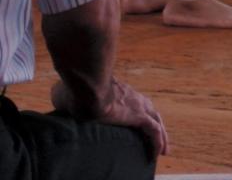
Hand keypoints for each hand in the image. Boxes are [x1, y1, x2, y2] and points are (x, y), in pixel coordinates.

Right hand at [51, 78, 168, 156]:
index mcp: (116, 92)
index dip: (134, 112)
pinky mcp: (137, 115)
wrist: (85, 89)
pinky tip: (158, 152)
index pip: (130, 101)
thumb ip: (67, 98)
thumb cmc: (75, 91)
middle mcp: (130, 96)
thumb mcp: (67, 95)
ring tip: (163, 149)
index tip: (135, 122)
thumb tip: (57, 95)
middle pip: (149, 109)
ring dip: (160, 134)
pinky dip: (157, 140)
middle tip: (158, 137)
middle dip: (154, 122)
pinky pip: (153, 130)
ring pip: (155, 119)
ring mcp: (136, 104)